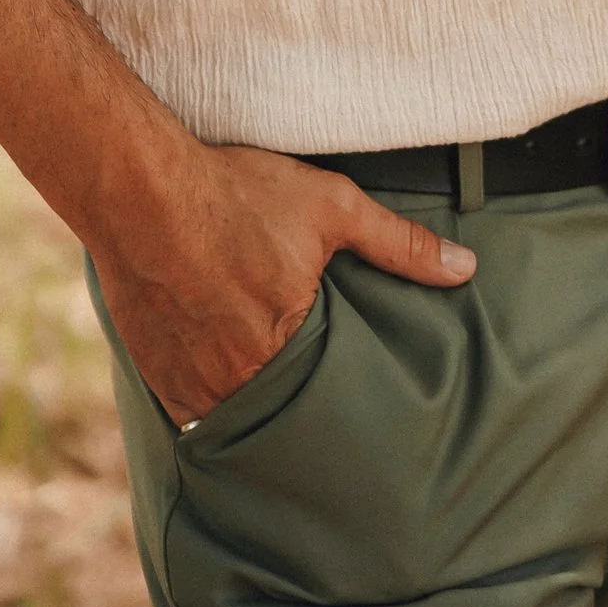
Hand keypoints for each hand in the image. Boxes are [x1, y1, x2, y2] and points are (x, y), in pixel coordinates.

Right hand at [93, 142, 475, 426]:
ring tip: (267, 382)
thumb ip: (398, 244)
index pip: (330, 394)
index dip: (341, 390)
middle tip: (308, 384)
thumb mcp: (330, 206)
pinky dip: (209, 399)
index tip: (352, 391)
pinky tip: (221, 372)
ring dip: (252, 403)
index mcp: (287, 345)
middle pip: (282, 410)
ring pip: (236, 417)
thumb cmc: (237, 194)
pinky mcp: (157, 379)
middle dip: (297, 401)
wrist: (141, 189)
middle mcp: (238, 379)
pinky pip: (191, 412)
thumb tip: (465, 270)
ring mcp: (193, 386)